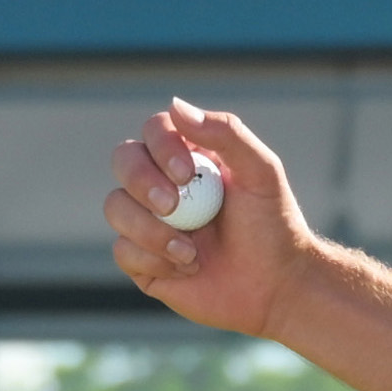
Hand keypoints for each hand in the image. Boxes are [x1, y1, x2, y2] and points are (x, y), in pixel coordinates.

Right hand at [103, 101, 325, 338]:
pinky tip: (189, 268)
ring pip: (115, 207)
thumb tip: (175, 104)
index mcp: (192, 157)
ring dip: (151, 230)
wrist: (276, 286)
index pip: (157, 130)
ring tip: (192, 252)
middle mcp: (164, 184)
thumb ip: (227, 134)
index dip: (161, 146)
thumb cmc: (273, 225)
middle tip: (173, 206)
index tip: (187, 173)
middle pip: (123, 160)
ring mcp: (148, 220)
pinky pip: (122, 249)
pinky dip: (155, 259)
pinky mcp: (140, 258)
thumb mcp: (261, 173)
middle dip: (142, 182)